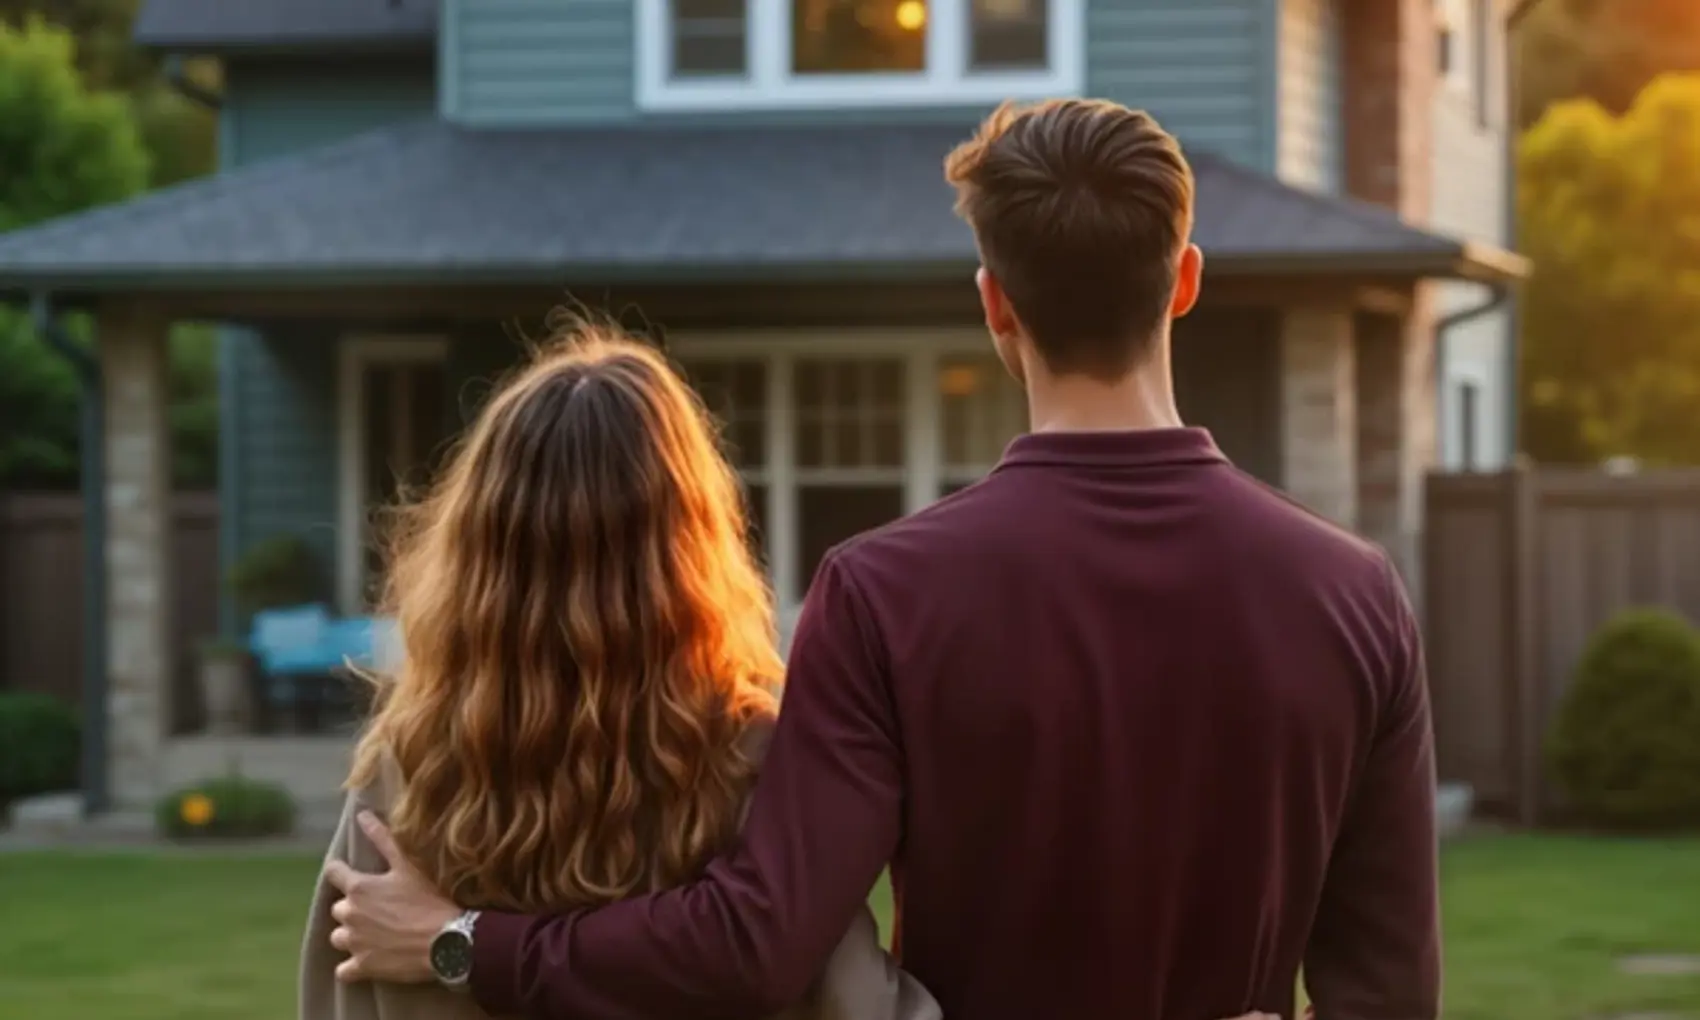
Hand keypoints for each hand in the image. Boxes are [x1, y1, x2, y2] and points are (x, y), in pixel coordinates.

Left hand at [323, 811, 460, 983]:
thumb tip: (362, 815)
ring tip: (374, 934)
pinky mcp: (362, 967)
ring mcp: (354, 943)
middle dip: (353, 907)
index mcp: (358, 888)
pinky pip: (344, 971)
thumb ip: (382, 838)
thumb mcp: (407, 864)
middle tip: (378, 908)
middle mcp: (350, 915)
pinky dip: (352, 967)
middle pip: (338, 908)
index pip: (333, 873)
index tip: (349, 874)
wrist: (446, 941)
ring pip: (339, 937)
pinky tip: (367, 961)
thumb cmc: (428, 900)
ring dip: (351, 935)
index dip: (341, 871)